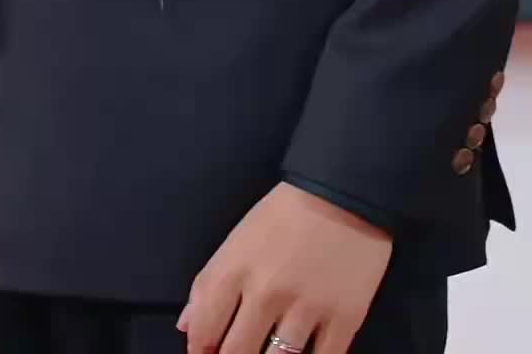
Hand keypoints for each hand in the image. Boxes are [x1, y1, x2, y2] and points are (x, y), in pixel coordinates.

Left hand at [176, 184, 391, 353]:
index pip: (204, 330)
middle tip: (239, 352)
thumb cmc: (285, 215)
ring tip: (268, 352)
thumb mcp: (239, 238)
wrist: (344, 193)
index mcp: (235, 269)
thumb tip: (187, 327)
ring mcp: (306, 310)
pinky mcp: (344, 321)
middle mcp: (266, 293)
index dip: (201, 352)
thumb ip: (210, 283)